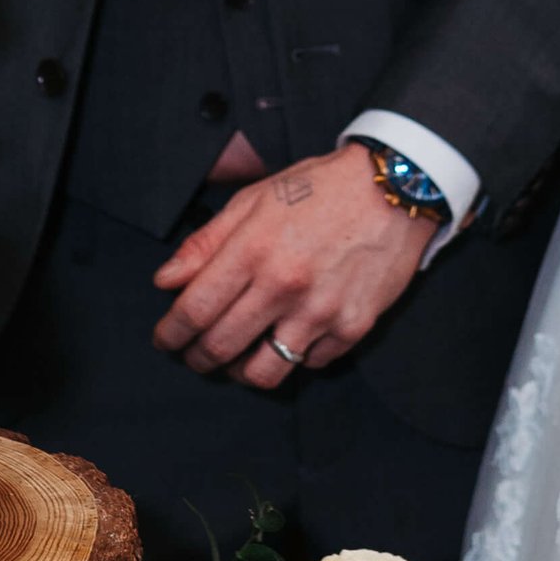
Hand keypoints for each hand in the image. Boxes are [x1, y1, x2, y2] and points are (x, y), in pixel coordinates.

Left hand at [153, 149, 435, 385]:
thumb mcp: (254, 199)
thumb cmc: (320, 190)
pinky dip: (293, 357)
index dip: (170, 334)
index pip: (194, 310)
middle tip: (193, 354)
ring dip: (240, 372)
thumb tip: (166, 282)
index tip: (165, 339)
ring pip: (265, 373)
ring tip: (237, 359)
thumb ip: (206, 242)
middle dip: (197, 358)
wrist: (395, 188)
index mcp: (254, 250)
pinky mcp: (354, 327)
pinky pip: (310, 364)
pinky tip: (288, 337)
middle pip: (221, 348)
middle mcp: (285, 286)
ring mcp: (321, 312)